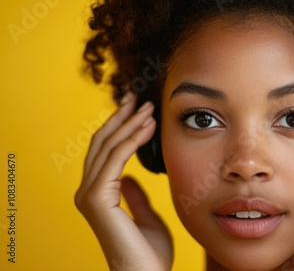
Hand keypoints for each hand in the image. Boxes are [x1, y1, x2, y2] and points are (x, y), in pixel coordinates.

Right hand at [74, 93, 172, 270]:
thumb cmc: (149, 252)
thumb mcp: (146, 215)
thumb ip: (135, 196)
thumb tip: (130, 178)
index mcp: (98, 195)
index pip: (106, 152)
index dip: (120, 128)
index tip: (138, 110)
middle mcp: (88, 192)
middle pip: (101, 144)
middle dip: (120, 118)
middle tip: (137, 98)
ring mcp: (89, 195)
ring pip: (106, 147)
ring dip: (128, 123)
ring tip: (147, 107)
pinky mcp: (96, 199)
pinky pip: (115, 159)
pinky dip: (131, 139)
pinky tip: (147, 126)